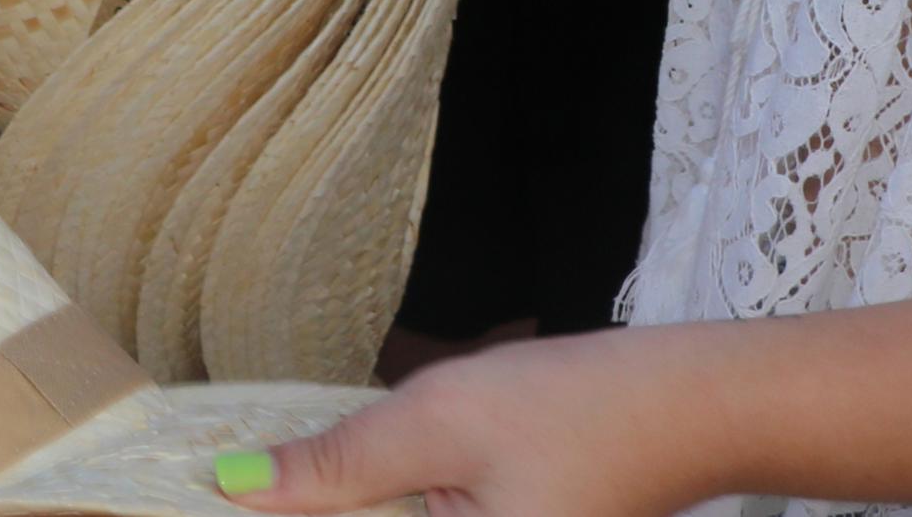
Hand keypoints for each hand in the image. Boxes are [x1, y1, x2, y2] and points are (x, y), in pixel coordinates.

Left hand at [234, 324, 721, 516]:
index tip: (220, 487)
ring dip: (345, 500)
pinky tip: (353, 480)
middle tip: (250, 472)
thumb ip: (338, 467)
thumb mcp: (439, 424)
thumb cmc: (575, 409)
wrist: (690, 406)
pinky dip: (386, 503)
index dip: (282, 511)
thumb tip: (237, 490)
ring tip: (281, 474)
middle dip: (315, 504)